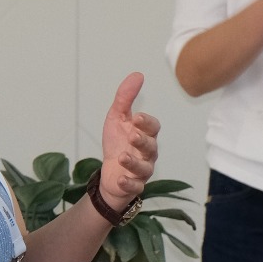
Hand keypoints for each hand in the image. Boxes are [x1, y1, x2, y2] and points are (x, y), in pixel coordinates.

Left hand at [98, 72, 159, 208]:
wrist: (109, 173)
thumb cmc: (117, 142)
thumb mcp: (117, 118)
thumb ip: (125, 97)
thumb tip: (138, 74)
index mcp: (146, 134)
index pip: (153, 127)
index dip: (146, 123)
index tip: (136, 118)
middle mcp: (148, 152)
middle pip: (151, 146)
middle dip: (142, 141)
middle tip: (132, 135)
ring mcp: (142, 170)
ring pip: (144, 168)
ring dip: (133, 162)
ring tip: (122, 156)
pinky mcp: (134, 186)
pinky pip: (136, 186)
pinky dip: (128, 183)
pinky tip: (120, 179)